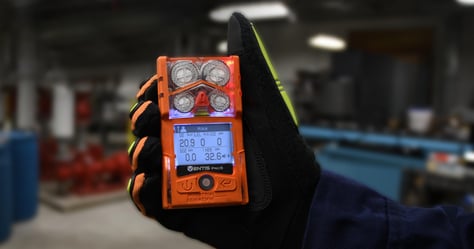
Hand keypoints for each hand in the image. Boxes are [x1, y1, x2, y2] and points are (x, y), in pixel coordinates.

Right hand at [128, 13, 319, 248]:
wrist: (296, 203)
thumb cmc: (284, 154)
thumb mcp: (266, 104)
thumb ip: (248, 66)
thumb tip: (236, 22)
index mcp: (205, 124)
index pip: (167, 105)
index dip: (154, 93)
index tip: (154, 87)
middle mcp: (191, 149)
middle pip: (150, 131)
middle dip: (141, 119)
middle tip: (149, 114)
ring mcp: (186, 180)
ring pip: (146, 164)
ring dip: (140, 152)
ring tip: (151, 147)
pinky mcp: (185, 211)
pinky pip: (155, 204)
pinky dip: (144, 193)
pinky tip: (148, 181)